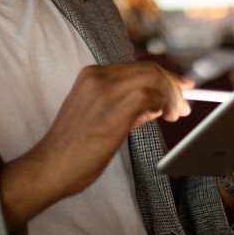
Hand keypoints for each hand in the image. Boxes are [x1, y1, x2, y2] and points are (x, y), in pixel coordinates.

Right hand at [0, 62, 190, 227]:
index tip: (181, 86)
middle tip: (184, 106)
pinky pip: (149, 96)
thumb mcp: (98, 115)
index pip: (137, 67)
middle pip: (149, 69)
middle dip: (173, 86)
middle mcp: (97, 77)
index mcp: (91, 75)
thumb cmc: (73, 148)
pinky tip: (162, 117)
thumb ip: (125, 105)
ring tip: (175, 115)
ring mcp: (104, 91)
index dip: (164, 76)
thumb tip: (155, 103)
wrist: (50, 167)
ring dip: (171, 96)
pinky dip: (162, 104)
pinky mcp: (113, 110)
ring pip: (153, 79)